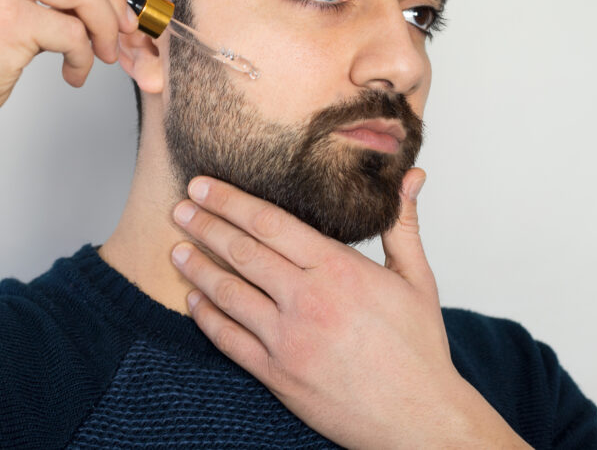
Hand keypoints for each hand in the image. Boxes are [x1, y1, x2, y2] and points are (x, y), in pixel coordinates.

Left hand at [170, 170, 529, 448]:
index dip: (229, 200)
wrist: (419, 419)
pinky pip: (229, 340)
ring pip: (228, 293)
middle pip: (241, 252)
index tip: (202, 185)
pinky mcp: (278, 376)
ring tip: (176, 250)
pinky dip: (206, 318)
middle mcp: (308, 300)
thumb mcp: (417, 278)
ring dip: (196, 268)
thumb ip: (403, 222)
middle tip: (178, 208)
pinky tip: (193, 301)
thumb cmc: (418, 349)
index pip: (269, 222)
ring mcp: (289, 340)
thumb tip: (412, 176)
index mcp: (338, 269)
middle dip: (204, 225)